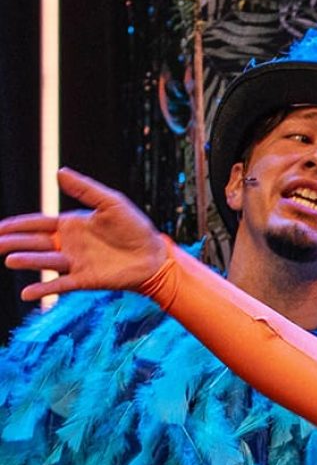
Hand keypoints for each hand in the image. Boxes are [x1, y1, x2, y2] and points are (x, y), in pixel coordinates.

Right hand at [0, 168, 167, 299]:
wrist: (154, 255)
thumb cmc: (134, 227)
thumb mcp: (111, 202)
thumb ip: (85, 189)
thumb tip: (59, 171)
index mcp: (71, 225)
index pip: (37, 224)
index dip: (16, 225)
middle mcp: (68, 244)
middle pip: (33, 242)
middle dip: (12, 242)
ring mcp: (75, 263)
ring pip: (44, 261)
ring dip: (27, 261)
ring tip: (11, 260)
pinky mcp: (85, 279)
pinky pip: (60, 285)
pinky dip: (44, 289)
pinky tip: (27, 293)